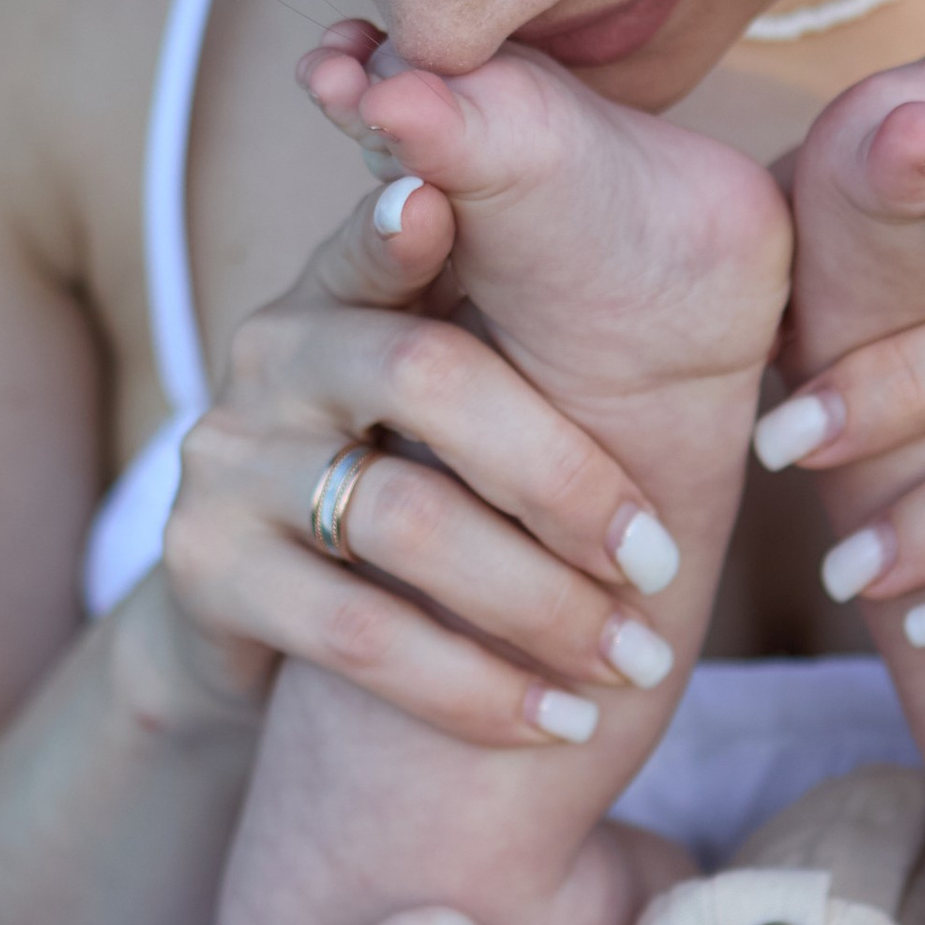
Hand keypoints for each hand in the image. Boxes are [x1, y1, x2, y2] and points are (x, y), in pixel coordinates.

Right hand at [155, 179, 681, 751]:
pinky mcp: (202, 564)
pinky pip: (359, 633)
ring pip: (405, 519)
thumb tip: (722, 272)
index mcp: (351, 287)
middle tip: (660, 567)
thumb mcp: (462, 399)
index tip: (435, 203)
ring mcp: (227, 455)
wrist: (264, 621)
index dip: (400, 223)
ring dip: (542, 606)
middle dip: (568, 481)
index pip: (384, 235)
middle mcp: (276, 350)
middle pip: (429, 377)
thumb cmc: (419, 485)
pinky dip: (474, 687)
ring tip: (632, 662)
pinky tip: (553, 722)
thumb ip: (540, 334)